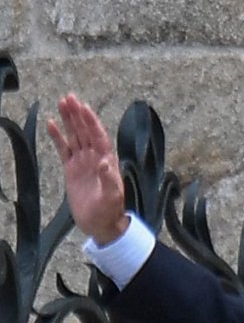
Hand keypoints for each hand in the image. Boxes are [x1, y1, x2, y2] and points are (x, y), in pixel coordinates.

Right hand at [46, 94, 129, 244]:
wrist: (100, 225)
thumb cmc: (110, 212)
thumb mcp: (112, 197)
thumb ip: (109, 180)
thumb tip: (104, 162)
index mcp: (106, 161)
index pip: (98, 137)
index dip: (91, 122)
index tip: (84, 108)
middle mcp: (95, 158)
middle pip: (85, 131)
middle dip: (78, 115)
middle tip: (70, 98)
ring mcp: (82, 163)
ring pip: (74, 136)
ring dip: (69, 120)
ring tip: (62, 103)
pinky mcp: (71, 170)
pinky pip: (64, 149)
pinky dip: (58, 137)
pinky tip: (52, 124)